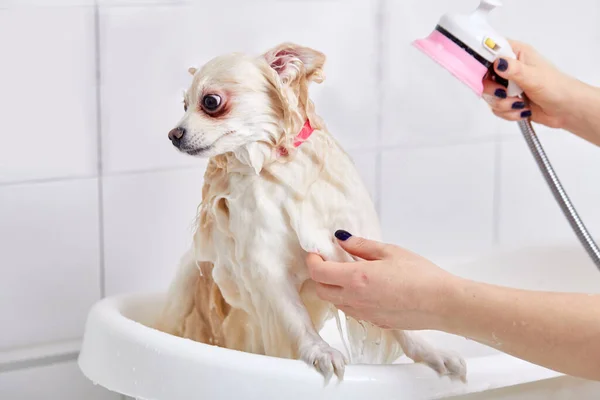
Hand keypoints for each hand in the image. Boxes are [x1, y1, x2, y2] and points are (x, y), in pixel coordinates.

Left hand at [306, 231, 454, 329]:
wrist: (442, 303)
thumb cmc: (420, 275)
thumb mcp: (390, 251)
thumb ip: (361, 245)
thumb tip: (341, 239)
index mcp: (356, 278)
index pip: (318, 272)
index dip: (312, 260)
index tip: (316, 252)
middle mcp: (355, 299)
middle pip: (321, 290)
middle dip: (319, 275)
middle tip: (328, 261)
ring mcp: (364, 314)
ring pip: (336, 302)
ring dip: (334, 288)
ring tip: (348, 273)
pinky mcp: (375, 322)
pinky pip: (353, 310)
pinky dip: (349, 299)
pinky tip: (365, 288)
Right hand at [483, 40, 584, 128]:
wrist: (565, 109)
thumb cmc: (556, 87)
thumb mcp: (534, 76)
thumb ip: (514, 69)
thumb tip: (498, 63)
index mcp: (515, 54)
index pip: (489, 50)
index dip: (480, 60)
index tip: (481, 72)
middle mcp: (508, 68)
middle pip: (484, 77)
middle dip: (492, 90)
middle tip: (504, 93)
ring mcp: (507, 85)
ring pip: (489, 96)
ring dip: (503, 104)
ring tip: (520, 104)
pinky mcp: (507, 100)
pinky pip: (495, 108)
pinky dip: (508, 112)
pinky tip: (522, 110)